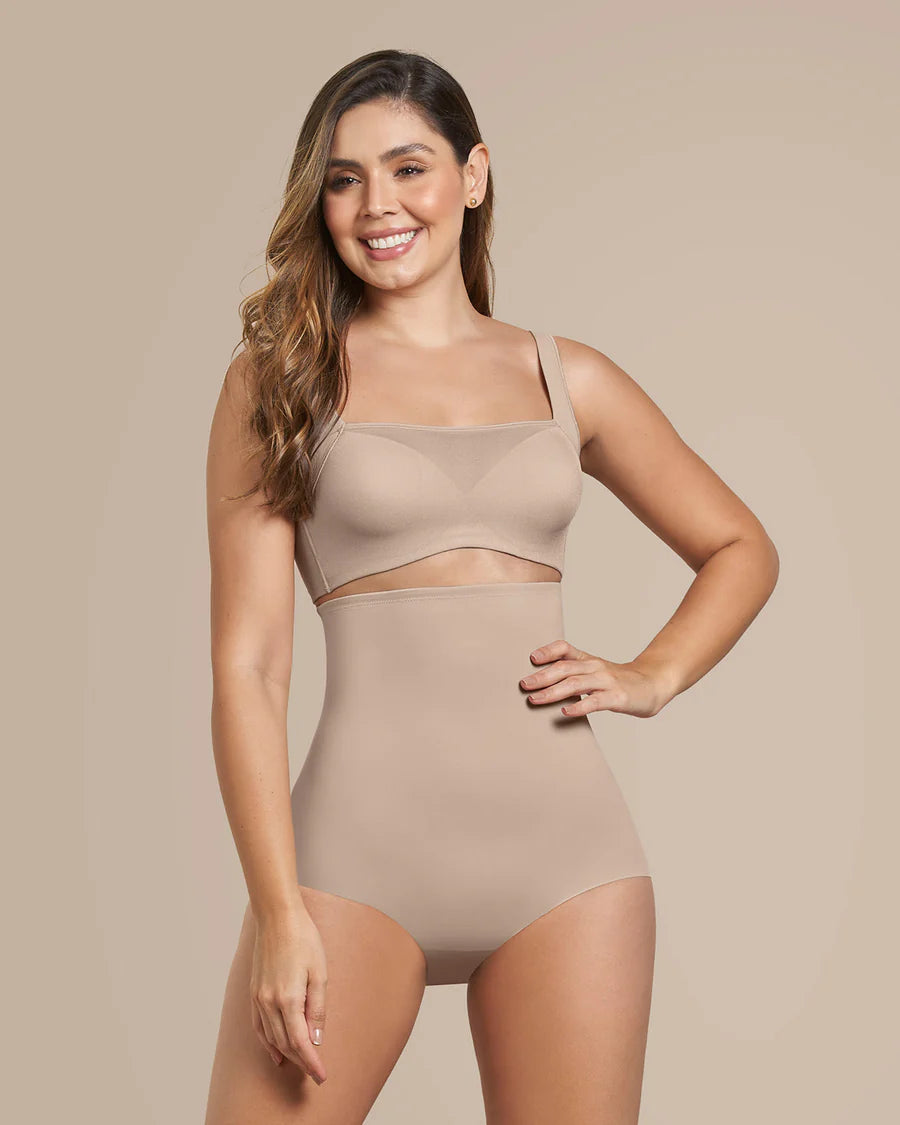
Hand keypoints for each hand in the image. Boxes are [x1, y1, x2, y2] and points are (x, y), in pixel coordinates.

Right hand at [250, 906, 328, 1083]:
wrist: (277, 917)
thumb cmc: (303, 940)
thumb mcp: (320, 973)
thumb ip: (318, 1009)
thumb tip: (316, 1040)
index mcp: (289, 998)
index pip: (300, 1043)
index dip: (311, 1062)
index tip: (322, 1076)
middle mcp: (269, 1003)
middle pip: (285, 1044)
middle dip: (301, 1061)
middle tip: (316, 1072)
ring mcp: (258, 998)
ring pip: (271, 1038)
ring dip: (286, 1054)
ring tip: (301, 1064)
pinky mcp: (253, 992)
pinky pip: (258, 1027)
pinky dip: (267, 1043)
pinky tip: (276, 1052)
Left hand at [519, 639, 672, 718]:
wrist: (653, 684)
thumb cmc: (619, 681)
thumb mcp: (596, 672)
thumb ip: (573, 675)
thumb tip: (542, 684)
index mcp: (588, 660)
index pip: (565, 649)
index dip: (548, 651)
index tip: (532, 658)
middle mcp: (595, 667)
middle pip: (565, 667)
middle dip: (542, 676)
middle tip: (523, 685)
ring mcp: (607, 681)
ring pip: (576, 683)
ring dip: (553, 691)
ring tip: (535, 699)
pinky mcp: (617, 697)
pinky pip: (595, 701)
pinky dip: (579, 706)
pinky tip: (565, 712)